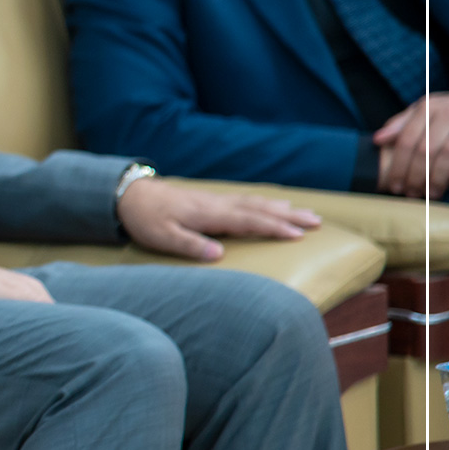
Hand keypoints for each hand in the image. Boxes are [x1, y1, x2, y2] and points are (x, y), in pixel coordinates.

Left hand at [115, 178, 318, 260]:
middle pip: (260, 209)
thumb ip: (190, 245)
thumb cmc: (146, 219)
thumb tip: (219, 254)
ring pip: (257, 203)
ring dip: (283, 208)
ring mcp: (217, 200)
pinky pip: (247, 201)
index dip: (273, 227)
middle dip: (290, 216)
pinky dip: (267, 203)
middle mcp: (218, 204)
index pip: (248, 220)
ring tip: (307, 214)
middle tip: (318, 222)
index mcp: (209, 214)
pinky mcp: (213, 201)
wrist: (130, 195)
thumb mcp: (162, 237)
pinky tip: (276, 205)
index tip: (298, 235)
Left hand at [374, 92, 448, 198]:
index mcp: (426, 109)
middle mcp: (445, 113)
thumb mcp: (419, 112)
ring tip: (430, 194)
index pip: (406, 140)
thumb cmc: (441, 112)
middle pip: (425, 149)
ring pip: (448, 152)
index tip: (394, 185)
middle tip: (411, 193)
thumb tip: (377, 140)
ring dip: (438, 176)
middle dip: (416, 175)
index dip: (399, 165)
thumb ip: (399, 125)